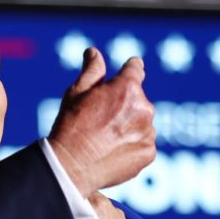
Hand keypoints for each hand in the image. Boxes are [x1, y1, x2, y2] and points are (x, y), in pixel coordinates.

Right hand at [48, 47, 154, 197]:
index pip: (135, 69)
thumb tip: (94, 52)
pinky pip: (143, 143)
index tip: (128, 70)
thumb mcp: (76, 93)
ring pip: (142, 123)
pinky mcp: (148, 153)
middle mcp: (144, 108)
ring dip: (130, 126)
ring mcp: (148, 132)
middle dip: (124, 104)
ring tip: (105, 138)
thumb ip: (92, 70)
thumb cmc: (70, 126)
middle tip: (101, 118)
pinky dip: (132, 145)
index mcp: (127, 88)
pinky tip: (111, 150)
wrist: (71, 166)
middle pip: (138, 100)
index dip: (129, 69)